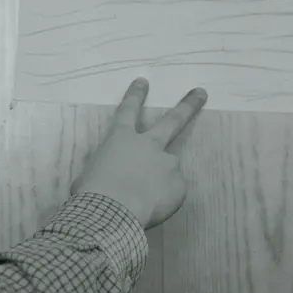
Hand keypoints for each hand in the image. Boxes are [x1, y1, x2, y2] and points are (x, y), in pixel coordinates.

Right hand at [70, 79, 206, 229]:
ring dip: (162, 178)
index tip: (144, 81)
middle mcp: (148, 145)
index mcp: (120, 139)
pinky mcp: (179, 185)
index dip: (136, 95)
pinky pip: (173, 192)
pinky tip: (152, 208)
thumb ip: (107, 169)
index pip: (128, 110)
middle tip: (201, 93)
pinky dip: (164, 200)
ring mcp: (167, 163)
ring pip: (169, 167)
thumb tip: (111, 177)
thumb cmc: (92, 191)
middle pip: (173, 121)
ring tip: (147, 197)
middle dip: (188, 105)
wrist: (113, 211)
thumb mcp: (90, 174)